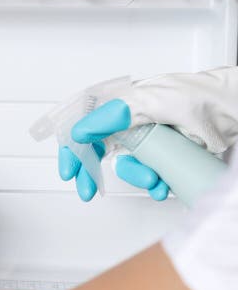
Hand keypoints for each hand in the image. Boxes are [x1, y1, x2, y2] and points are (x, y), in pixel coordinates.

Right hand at [60, 67, 237, 200]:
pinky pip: (149, 176)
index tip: (69, 169)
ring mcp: (149, 141)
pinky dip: (155, 185)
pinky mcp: (166, 158)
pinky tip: (165, 186)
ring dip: (137, 178)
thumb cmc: (204, 98)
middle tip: (87, 190)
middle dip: (91, 172)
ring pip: (127, 167)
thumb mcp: (155, 101)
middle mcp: (133, 123)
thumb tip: (82, 131)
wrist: (237, 115)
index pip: (85, 125)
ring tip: (154, 180)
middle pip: (98, 149)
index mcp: (123, 105)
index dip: (73, 147)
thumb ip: (115, 115)